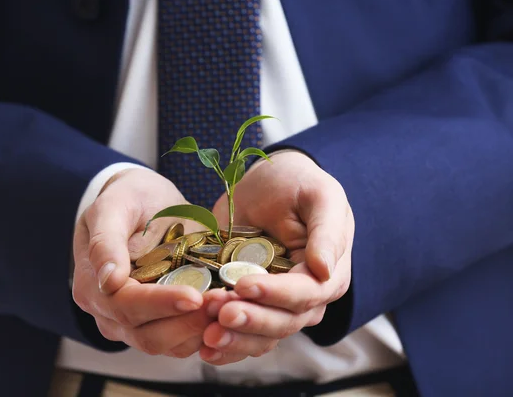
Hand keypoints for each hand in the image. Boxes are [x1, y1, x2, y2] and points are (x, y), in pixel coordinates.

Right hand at [72, 168, 212, 357]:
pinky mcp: (162, 323)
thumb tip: (108, 281)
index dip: (161, 304)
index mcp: (93, 288)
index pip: (127, 306)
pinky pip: (184, 340)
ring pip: (170, 345)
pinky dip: (208, 330)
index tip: (195, 295)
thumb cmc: (128, 198)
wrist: (144, 201)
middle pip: (148, 335)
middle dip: (189, 322)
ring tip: (233, 305)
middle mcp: (110, 315)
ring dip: (203, 330)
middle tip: (224, 301)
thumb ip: (106, 241)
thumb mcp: (113, 206)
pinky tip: (230, 311)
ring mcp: (135, 324)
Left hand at [199, 151, 353, 364]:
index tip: (243, 285)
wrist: (267, 183)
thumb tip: (324, 269)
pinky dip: (226, 347)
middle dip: (250, 319)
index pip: (305, 294)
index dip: (274, 294)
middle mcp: (306, 297)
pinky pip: (243, 336)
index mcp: (328, 274)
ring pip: (262, 337)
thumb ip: (327, 231)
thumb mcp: (320, 196)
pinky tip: (205, 349)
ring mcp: (277, 305)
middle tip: (216, 310)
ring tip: (206, 333)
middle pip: (282, 322)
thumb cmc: (297, 184)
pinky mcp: (252, 306)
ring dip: (234, 337)